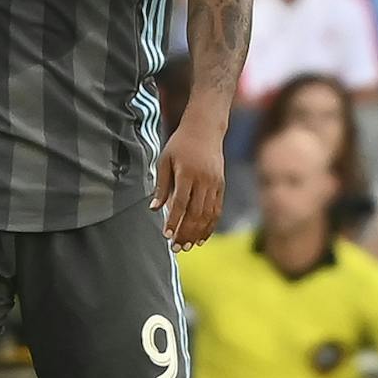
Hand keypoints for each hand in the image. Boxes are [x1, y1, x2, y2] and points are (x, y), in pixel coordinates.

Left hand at [152, 119, 225, 250]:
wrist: (205, 129)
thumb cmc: (180, 144)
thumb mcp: (165, 160)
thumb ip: (161, 185)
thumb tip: (155, 209)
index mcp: (187, 173)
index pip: (180, 203)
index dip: (174, 221)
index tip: (167, 235)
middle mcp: (204, 180)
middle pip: (195, 213)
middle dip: (186, 232)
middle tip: (176, 248)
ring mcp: (215, 184)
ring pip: (207, 214)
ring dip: (198, 233)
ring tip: (188, 246)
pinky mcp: (221, 186)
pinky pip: (217, 210)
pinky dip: (210, 225)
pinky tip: (202, 237)